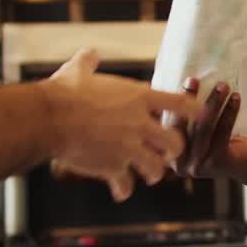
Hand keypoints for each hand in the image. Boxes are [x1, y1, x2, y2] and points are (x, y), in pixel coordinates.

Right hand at [39, 48, 203, 201]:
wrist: (47, 119)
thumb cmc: (62, 92)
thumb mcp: (78, 72)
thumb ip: (88, 62)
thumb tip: (88, 53)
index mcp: (139, 97)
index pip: (179, 103)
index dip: (193, 110)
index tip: (200, 114)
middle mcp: (140, 123)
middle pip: (175, 143)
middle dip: (173, 150)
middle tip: (166, 153)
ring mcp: (129, 147)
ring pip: (156, 168)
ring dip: (153, 173)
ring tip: (149, 175)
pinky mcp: (112, 167)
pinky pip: (125, 184)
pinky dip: (123, 190)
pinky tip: (120, 192)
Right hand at [170, 77, 246, 177]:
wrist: (243, 164)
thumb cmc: (216, 142)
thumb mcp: (195, 132)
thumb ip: (183, 118)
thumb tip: (179, 81)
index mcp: (167, 155)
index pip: (166, 125)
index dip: (172, 102)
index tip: (184, 81)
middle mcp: (179, 164)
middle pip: (182, 126)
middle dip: (189, 99)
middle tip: (194, 79)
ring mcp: (197, 165)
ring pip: (204, 127)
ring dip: (214, 103)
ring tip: (223, 85)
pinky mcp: (217, 163)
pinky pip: (222, 132)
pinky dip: (230, 112)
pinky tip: (236, 98)